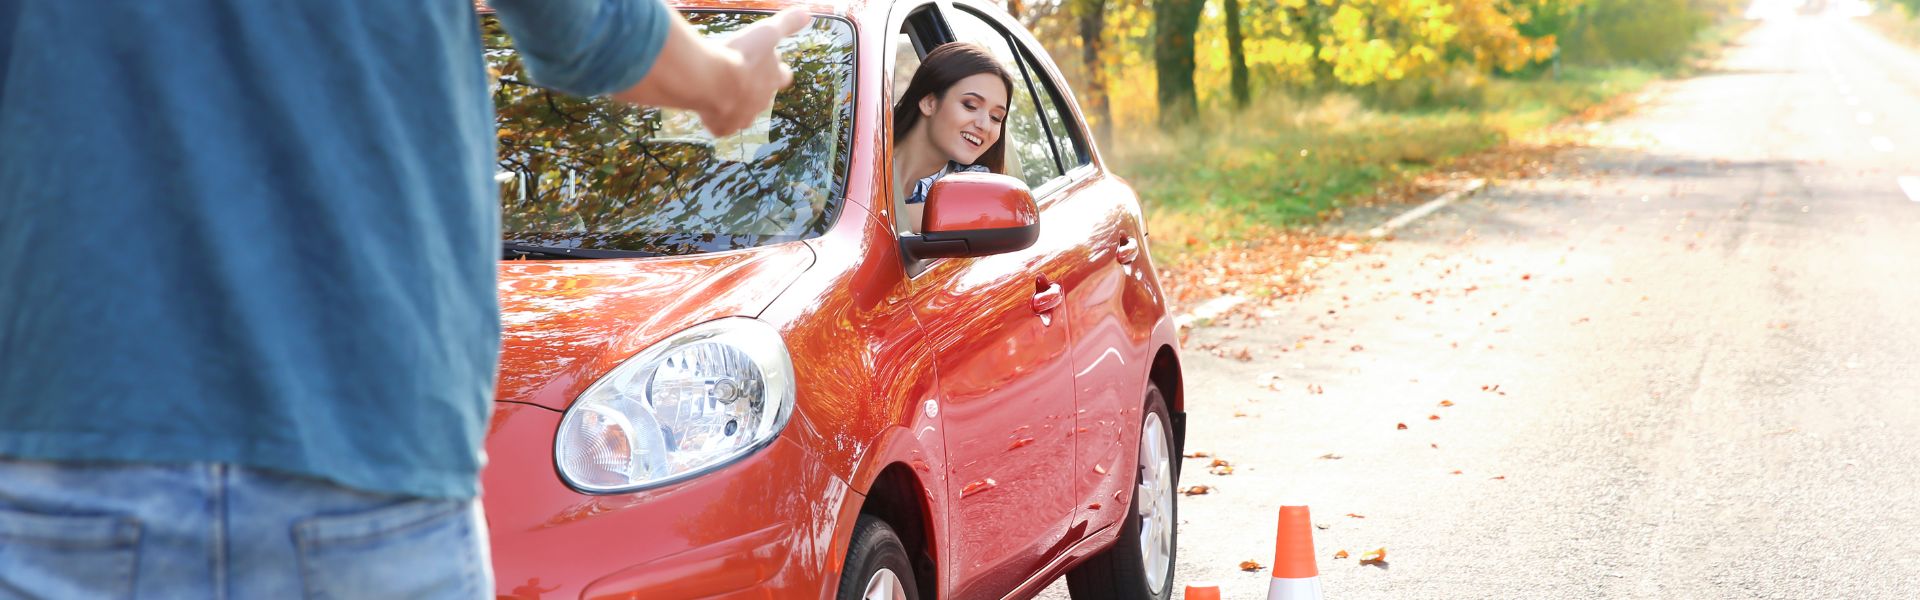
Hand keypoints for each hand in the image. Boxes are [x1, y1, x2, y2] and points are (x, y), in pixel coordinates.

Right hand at [609, 7, 810, 136]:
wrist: (712, 80)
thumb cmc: (740, 55)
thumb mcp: (766, 32)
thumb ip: (787, 23)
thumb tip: (808, 14)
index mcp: (772, 80)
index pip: (782, 77)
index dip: (777, 71)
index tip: (771, 66)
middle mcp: (761, 103)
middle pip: (761, 97)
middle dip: (753, 89)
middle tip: (740, 77)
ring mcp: (742, 118)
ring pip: (741, 114)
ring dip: (734, 104)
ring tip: (720, 93)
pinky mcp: (722, 128)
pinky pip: (720, 126)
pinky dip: (714, 119)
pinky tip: (706, 109)